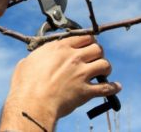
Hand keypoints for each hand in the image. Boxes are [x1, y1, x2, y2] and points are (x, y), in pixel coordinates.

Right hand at [0, 35, 121, 130]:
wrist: (32, 104)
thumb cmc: (25, 85)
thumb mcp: (27, 63)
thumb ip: (38, 57)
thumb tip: (37, 58)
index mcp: (60, 48)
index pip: (84, 37)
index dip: (89, 41)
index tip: (89, 45)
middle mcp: (74, 58)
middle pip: (97, 48)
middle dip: (98, 53)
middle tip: (95, 58)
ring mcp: (82, 74)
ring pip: (105, 64)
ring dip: (105, 68)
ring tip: (103, 72)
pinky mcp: (86, 91)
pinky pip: (107, 88)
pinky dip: (113, 88)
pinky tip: (116, 87)